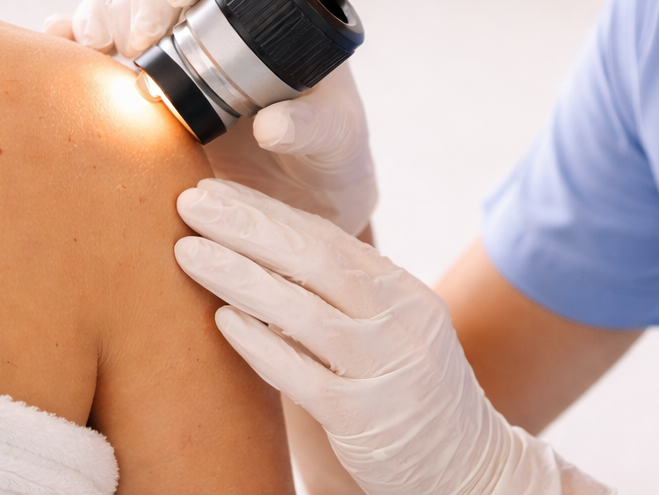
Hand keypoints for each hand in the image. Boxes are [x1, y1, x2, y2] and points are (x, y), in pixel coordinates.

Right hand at [44, 0, 376, 234]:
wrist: (294, 199)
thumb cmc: (326, 155)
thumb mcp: (332, 140)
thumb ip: (312, 129)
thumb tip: (273, 125)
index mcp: (275, 3)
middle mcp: (219, 7)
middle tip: (138, 40)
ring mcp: (176, 35)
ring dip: (106, 8)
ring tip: (102, 47)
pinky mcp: (142, 67)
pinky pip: (97, 33)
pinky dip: (71, 31)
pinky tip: (59, 42)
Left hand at [173, 180, 613, 494]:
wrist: (470, 470)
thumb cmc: (405, 400)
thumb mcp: (387, 337)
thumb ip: (339, 302)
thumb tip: (258, 257)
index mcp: (404, 294)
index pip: (329, 238)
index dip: (268, 211)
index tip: (216, 191)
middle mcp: (404, 322)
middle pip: (317, 260)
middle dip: (248, 227)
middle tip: (191, 201)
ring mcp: (389, 370)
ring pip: (307, 313)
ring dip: (241, 276)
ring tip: (188, 251)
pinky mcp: (368, 419)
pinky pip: (304, 376)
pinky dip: (261, 344)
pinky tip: (222, 319)